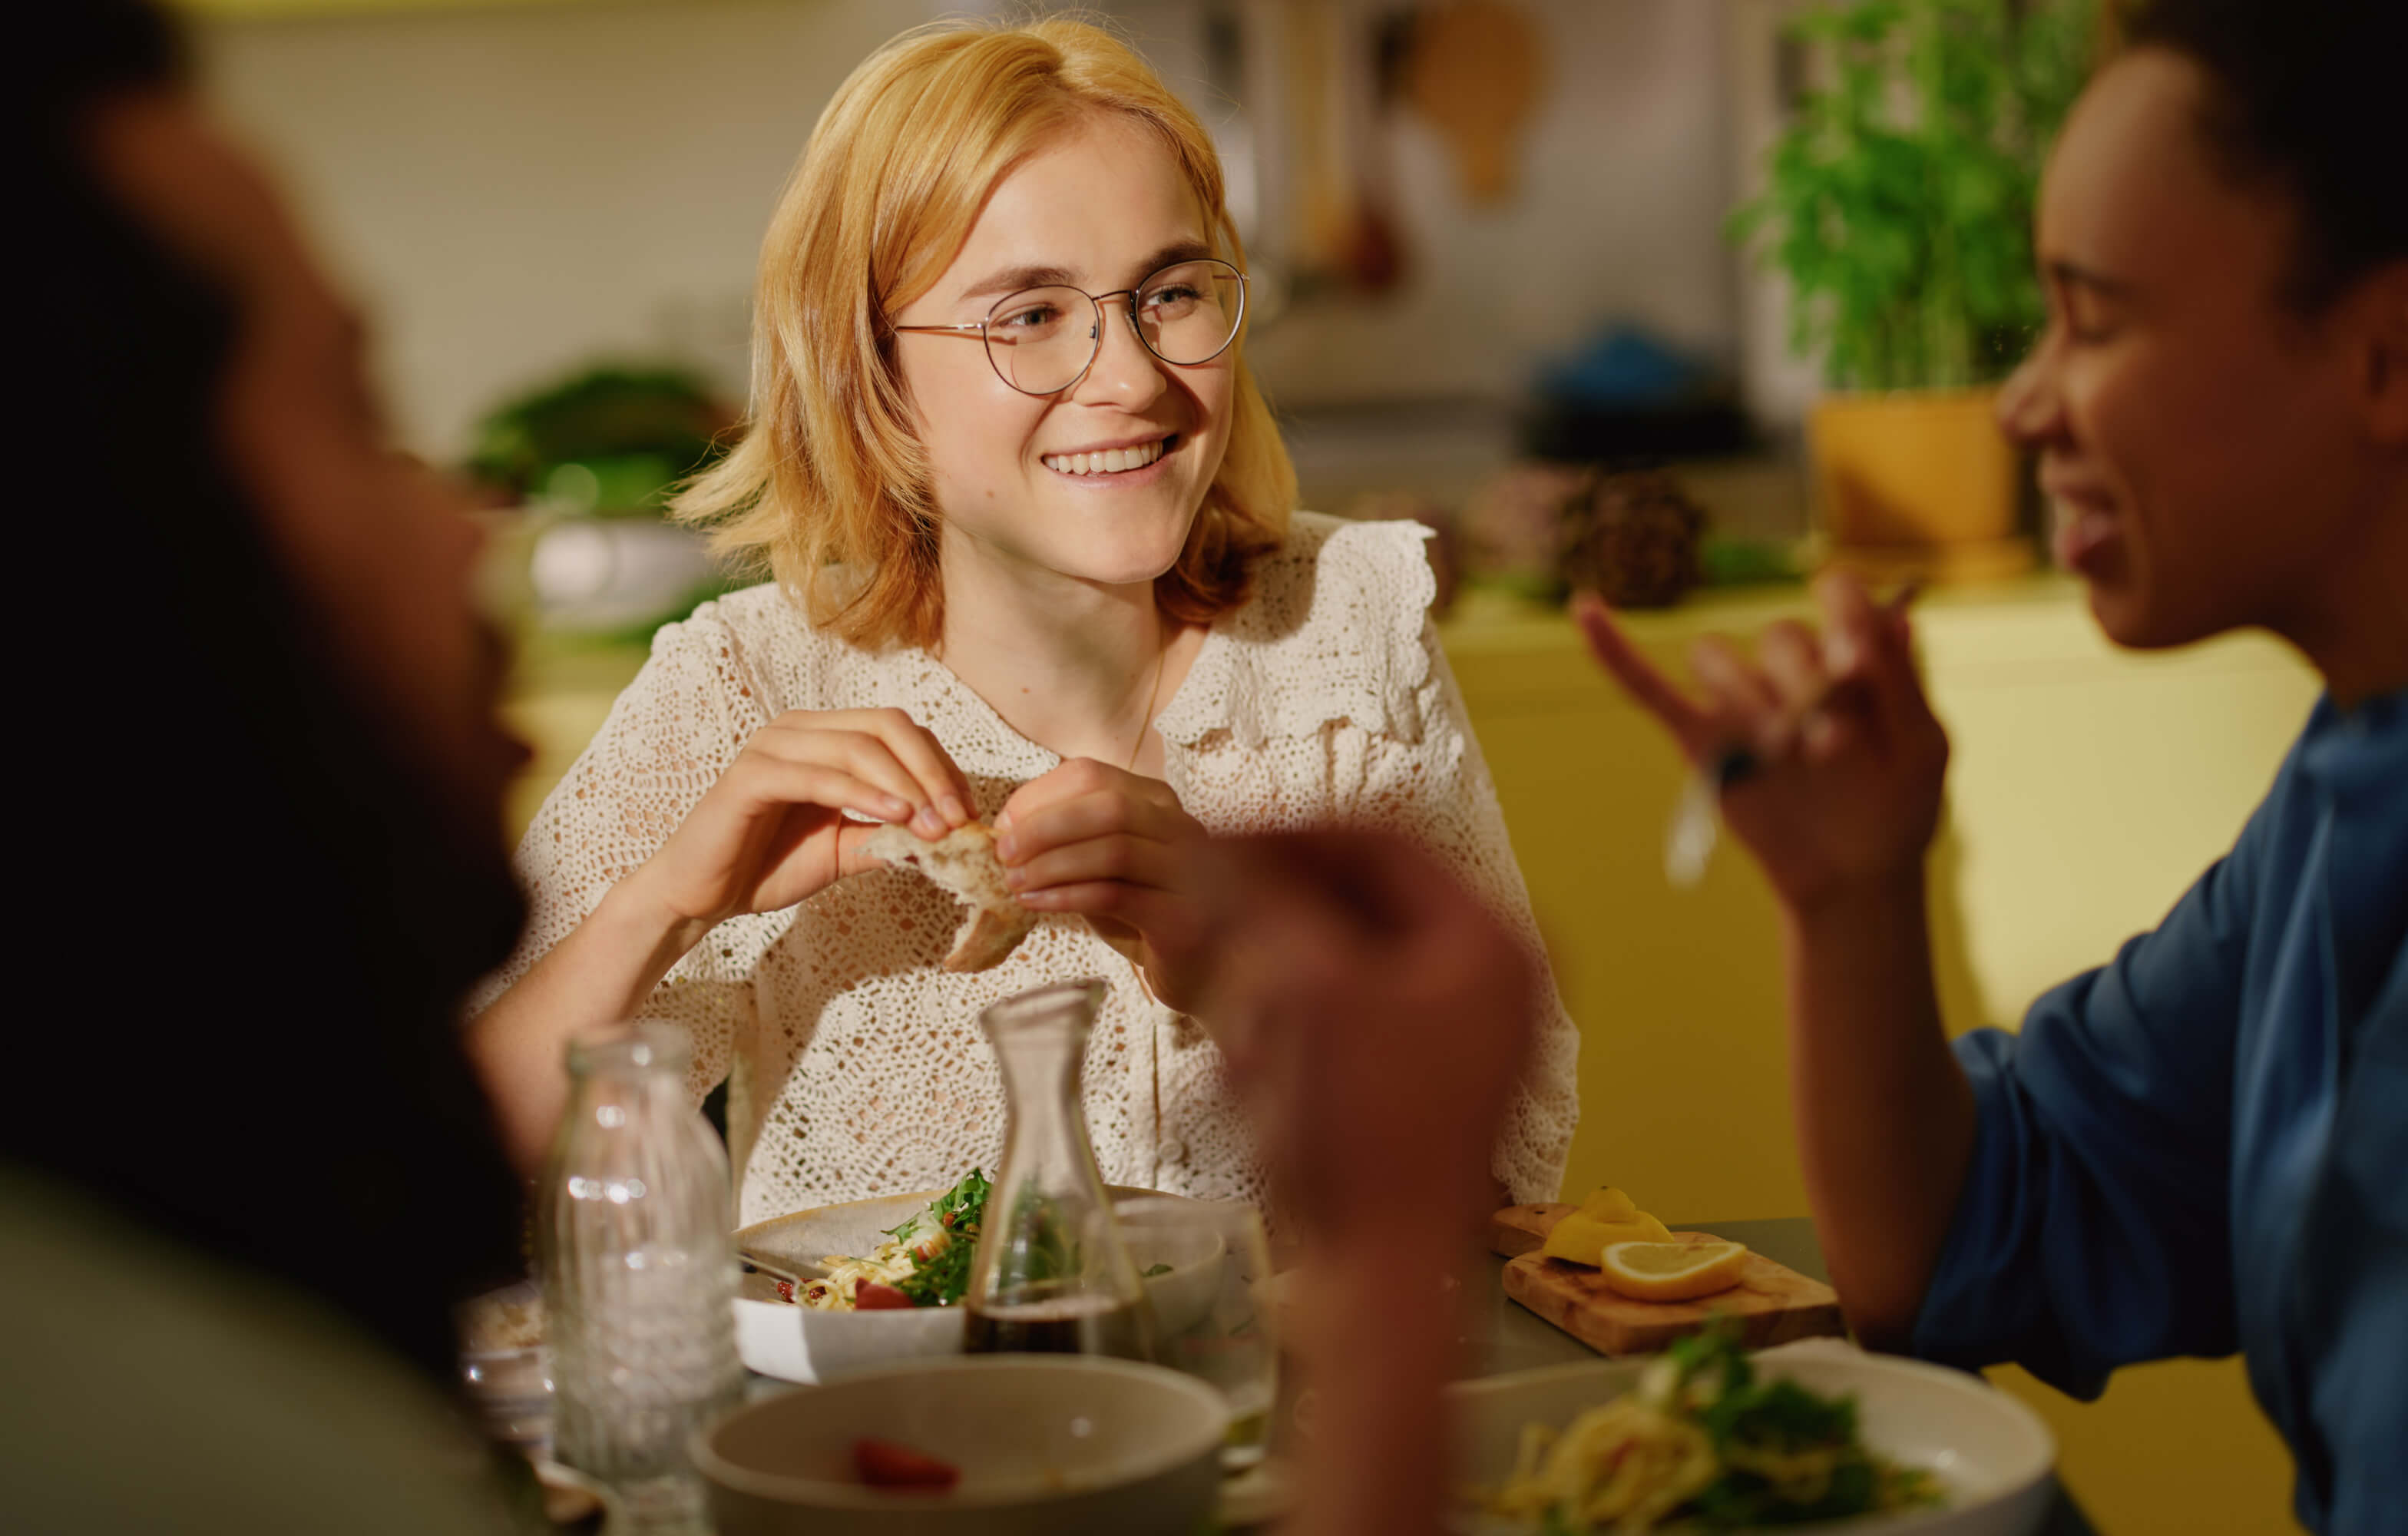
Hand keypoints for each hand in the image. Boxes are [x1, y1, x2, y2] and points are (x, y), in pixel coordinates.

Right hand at [627, 707, 973, 935]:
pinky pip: (819, 775)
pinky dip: (863, 793)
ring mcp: (773, 746)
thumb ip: (889, 835)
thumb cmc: (767, 867)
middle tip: (959, 817)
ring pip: (858, 745)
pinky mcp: (751, 775)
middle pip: (887, 726)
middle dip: (932, 771)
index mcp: (824, 737)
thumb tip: (949, 835)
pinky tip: (895, 817)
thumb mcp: (844, 850)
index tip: (969, 813)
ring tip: (935, 825)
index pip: (899, 730)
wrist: (699, 896)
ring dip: (906, 785)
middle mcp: (800, 729)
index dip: (941, 766)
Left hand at [994, 758, 1209, 1007]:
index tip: (1003, 826)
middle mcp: (1182, 828)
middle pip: (1106, 806)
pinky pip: (1116, 895)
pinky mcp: (1184, 917)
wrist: (1203, 971)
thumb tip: (1006, 830)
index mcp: (1159, 804)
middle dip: (1043, 827)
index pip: (1092, 775)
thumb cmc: (1145, 914)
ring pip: (1114, 849)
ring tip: (1015, 884)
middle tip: (1003, 854)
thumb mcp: (1106, 869)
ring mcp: (1190, 871)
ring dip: (1052, 864)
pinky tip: (1037, 904)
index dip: (1039, 796)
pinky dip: (1067, 896)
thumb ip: (1071, 842)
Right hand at [1158, 831, 1535, 1247]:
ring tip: (1216, 984)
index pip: (1384, 842)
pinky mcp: (1420, 1089)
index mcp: (1492, 945)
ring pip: (1346, 961)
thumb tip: (1211, 842)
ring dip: (1272, 964)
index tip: (1214, 843)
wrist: (1385, 1284)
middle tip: (1202, 910)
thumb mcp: (1307, 993)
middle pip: (1364, 900)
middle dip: (1273, 906)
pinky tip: (1241, 1049)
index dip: (1289, 834)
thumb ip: (1260, 901)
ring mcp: (1460, 1040)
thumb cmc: (1364, 1139)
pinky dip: (1287, 1020)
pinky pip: (1344, 1021)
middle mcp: (1492, 985)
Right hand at [1573, 572, 1948, 910]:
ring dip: (1749, 698)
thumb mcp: (1923, 747)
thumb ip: (1903, 681)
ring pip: (1718, 658)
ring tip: (1783, 751)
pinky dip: (1615, 651)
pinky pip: (1648, 687)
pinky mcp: (1701, 740)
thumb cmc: (1897, 811)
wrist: (1855, 879)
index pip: (1838, 596)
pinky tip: (1588, 612)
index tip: (1855, 665)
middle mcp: (1791, 670)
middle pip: (1778, 635)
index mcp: (1848, 659)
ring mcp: (1740, 705)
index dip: (1843, 614)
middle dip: (1805, 681)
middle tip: (1832, 746)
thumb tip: (1895, 610)